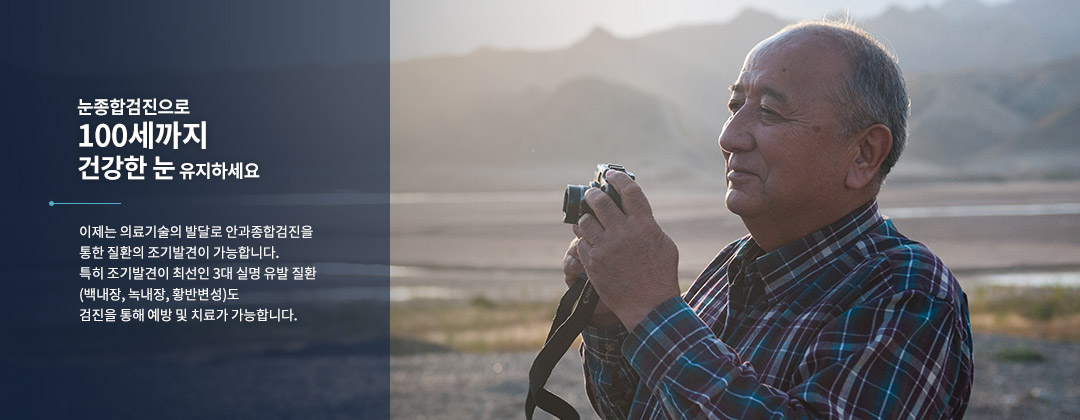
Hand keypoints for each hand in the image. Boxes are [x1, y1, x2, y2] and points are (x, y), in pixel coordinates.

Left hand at [572, 171, 680, 329]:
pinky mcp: (593, 263)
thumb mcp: (664, 244)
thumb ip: (648, 224)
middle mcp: (622, 233)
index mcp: (644, 225)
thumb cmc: (661, 275)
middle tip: (592, 194)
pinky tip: (589, 240)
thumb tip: (633, 211)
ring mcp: (605, 248)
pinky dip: (584, 239)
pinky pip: (581, 243)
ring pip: (584, 222)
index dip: (617, 178)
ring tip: (589, 219)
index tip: (610, 174)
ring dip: (586, 218)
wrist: (649, 306)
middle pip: (599, 201)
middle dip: (593, 194)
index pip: (628, 191)